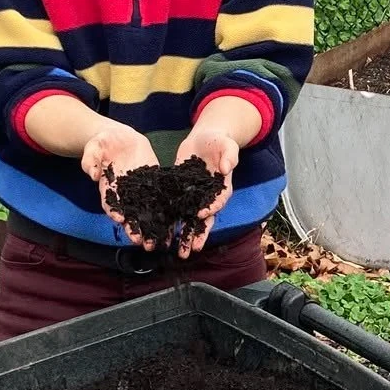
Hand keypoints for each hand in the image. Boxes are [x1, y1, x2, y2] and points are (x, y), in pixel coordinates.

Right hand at [81, 122, 162, 247]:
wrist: (120, 138)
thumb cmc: (103, 143)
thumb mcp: (94, 147)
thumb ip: (90, 160)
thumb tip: (92, 174)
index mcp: (108, 187)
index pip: (110, 203)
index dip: (115, 212)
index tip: (120, 220)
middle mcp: (124, 193)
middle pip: (129, 214)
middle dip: (134, 228)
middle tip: (140, 241)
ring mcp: (140, 190)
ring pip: (145, 212)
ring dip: (151, 227)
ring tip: (158, 242)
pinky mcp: (153, 184)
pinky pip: (160, 200)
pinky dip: (166, 213)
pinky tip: (174, 225)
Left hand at [173, 122, 238, 256]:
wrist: (206, 139)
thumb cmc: (220, 141)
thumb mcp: (227, 145)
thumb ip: (229, 157)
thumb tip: (226, 168)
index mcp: (222, 187)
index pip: (217, 201)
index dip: (210, 209)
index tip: (201, 215)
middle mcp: (208, 196)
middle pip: (203, 218)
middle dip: (197, 234)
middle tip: (191, 250)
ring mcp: (194, 195)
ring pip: (188, 218)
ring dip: (183, 234)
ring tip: (177, 251)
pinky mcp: (180, 191)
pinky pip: (174, 207)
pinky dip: (169, 219)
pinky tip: (160, 231)